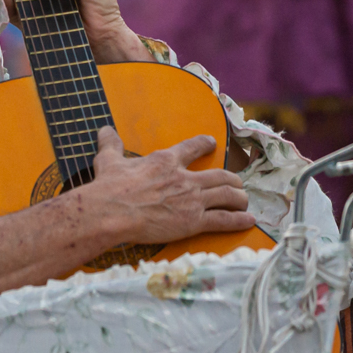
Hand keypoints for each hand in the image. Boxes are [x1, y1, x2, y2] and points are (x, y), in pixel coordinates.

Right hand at [84, 127, 252, 244]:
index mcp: (166, 160)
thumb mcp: (109, 160)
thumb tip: (104, 130)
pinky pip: (223, 220)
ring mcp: (192, 200)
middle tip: (237, 183)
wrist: (112, 211)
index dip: (205, 144)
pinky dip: (239, 220)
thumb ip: (111, 145)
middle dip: (232, 179)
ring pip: (228, 195)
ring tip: (244, 201)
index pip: (192, 147)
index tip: (212, 143)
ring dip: (239, 198)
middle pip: (220, 175)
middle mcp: (185, 178)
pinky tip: (248, 220)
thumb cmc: (110, 186)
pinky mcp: (193, 221)